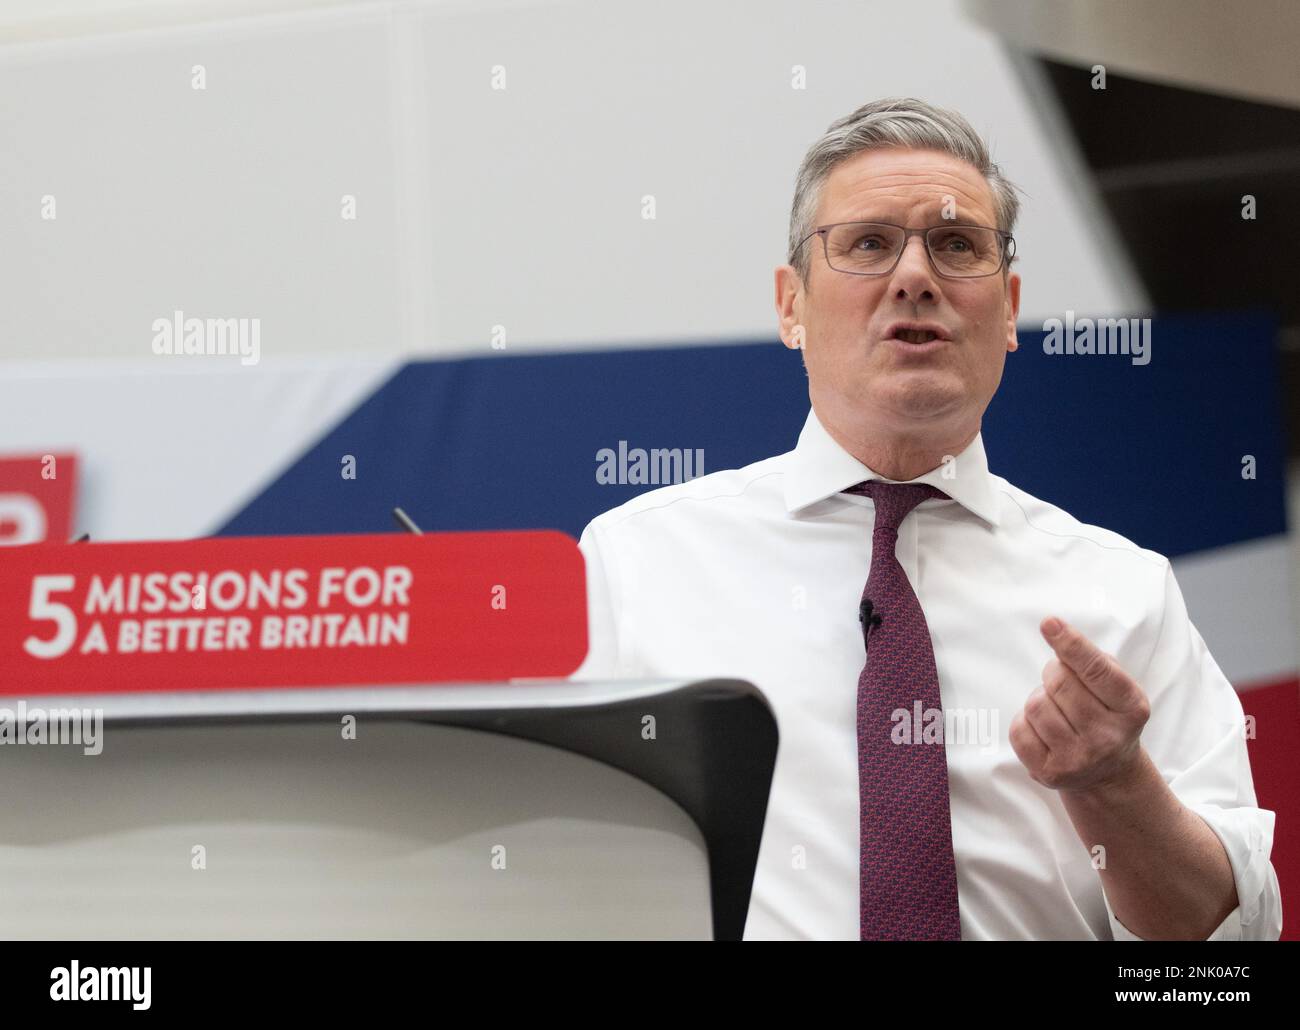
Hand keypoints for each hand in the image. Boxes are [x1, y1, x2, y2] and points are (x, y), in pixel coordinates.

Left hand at [1009, 617, 1150, 793]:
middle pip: (1059, 682)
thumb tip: (1059, 635)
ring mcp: (1079, 759)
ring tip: (1058, 710)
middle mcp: (1108, 737)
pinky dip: (1025, 721)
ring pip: (1036, 704)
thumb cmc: (1108, 716)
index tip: (1049, 623)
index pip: (1096, 669)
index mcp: (1131, 708)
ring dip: (1040, 698)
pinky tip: (1044, 730)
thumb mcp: (1118, 688)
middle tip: (1062, 684)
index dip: (1071, 644)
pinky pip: (1019, 729)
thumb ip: (1095, 661)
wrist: (1108, 774)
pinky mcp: (1050, 773)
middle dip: (1054, 673)